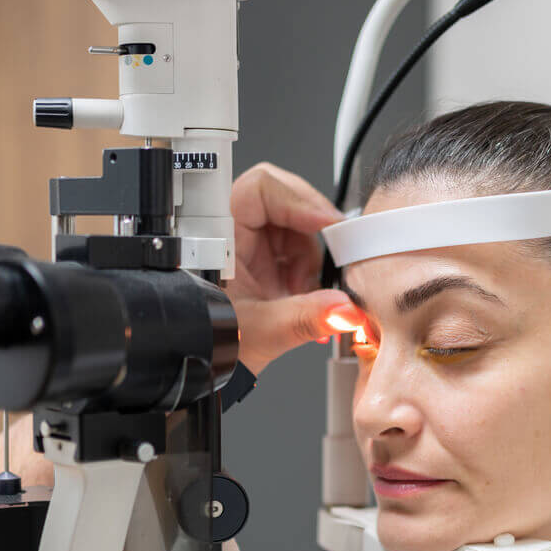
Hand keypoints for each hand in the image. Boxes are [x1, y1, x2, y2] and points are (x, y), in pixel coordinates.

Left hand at [228, 162, 362, 373]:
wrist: (206, 362)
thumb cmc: (212, 342)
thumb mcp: (262, 332)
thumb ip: (305, 318)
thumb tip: (345, 309)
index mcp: (217, 237)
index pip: (260, 189)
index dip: (298, 201)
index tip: (328, 224)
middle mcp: (229, 232)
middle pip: (283, 202)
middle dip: (311, 233)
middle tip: (329, 257)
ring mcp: (244, 243)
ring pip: (292, 225)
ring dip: (309, 256)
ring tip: (303, 291)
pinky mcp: (257, 256)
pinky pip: (291, 244)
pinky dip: (304, 267)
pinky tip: (300, 292)